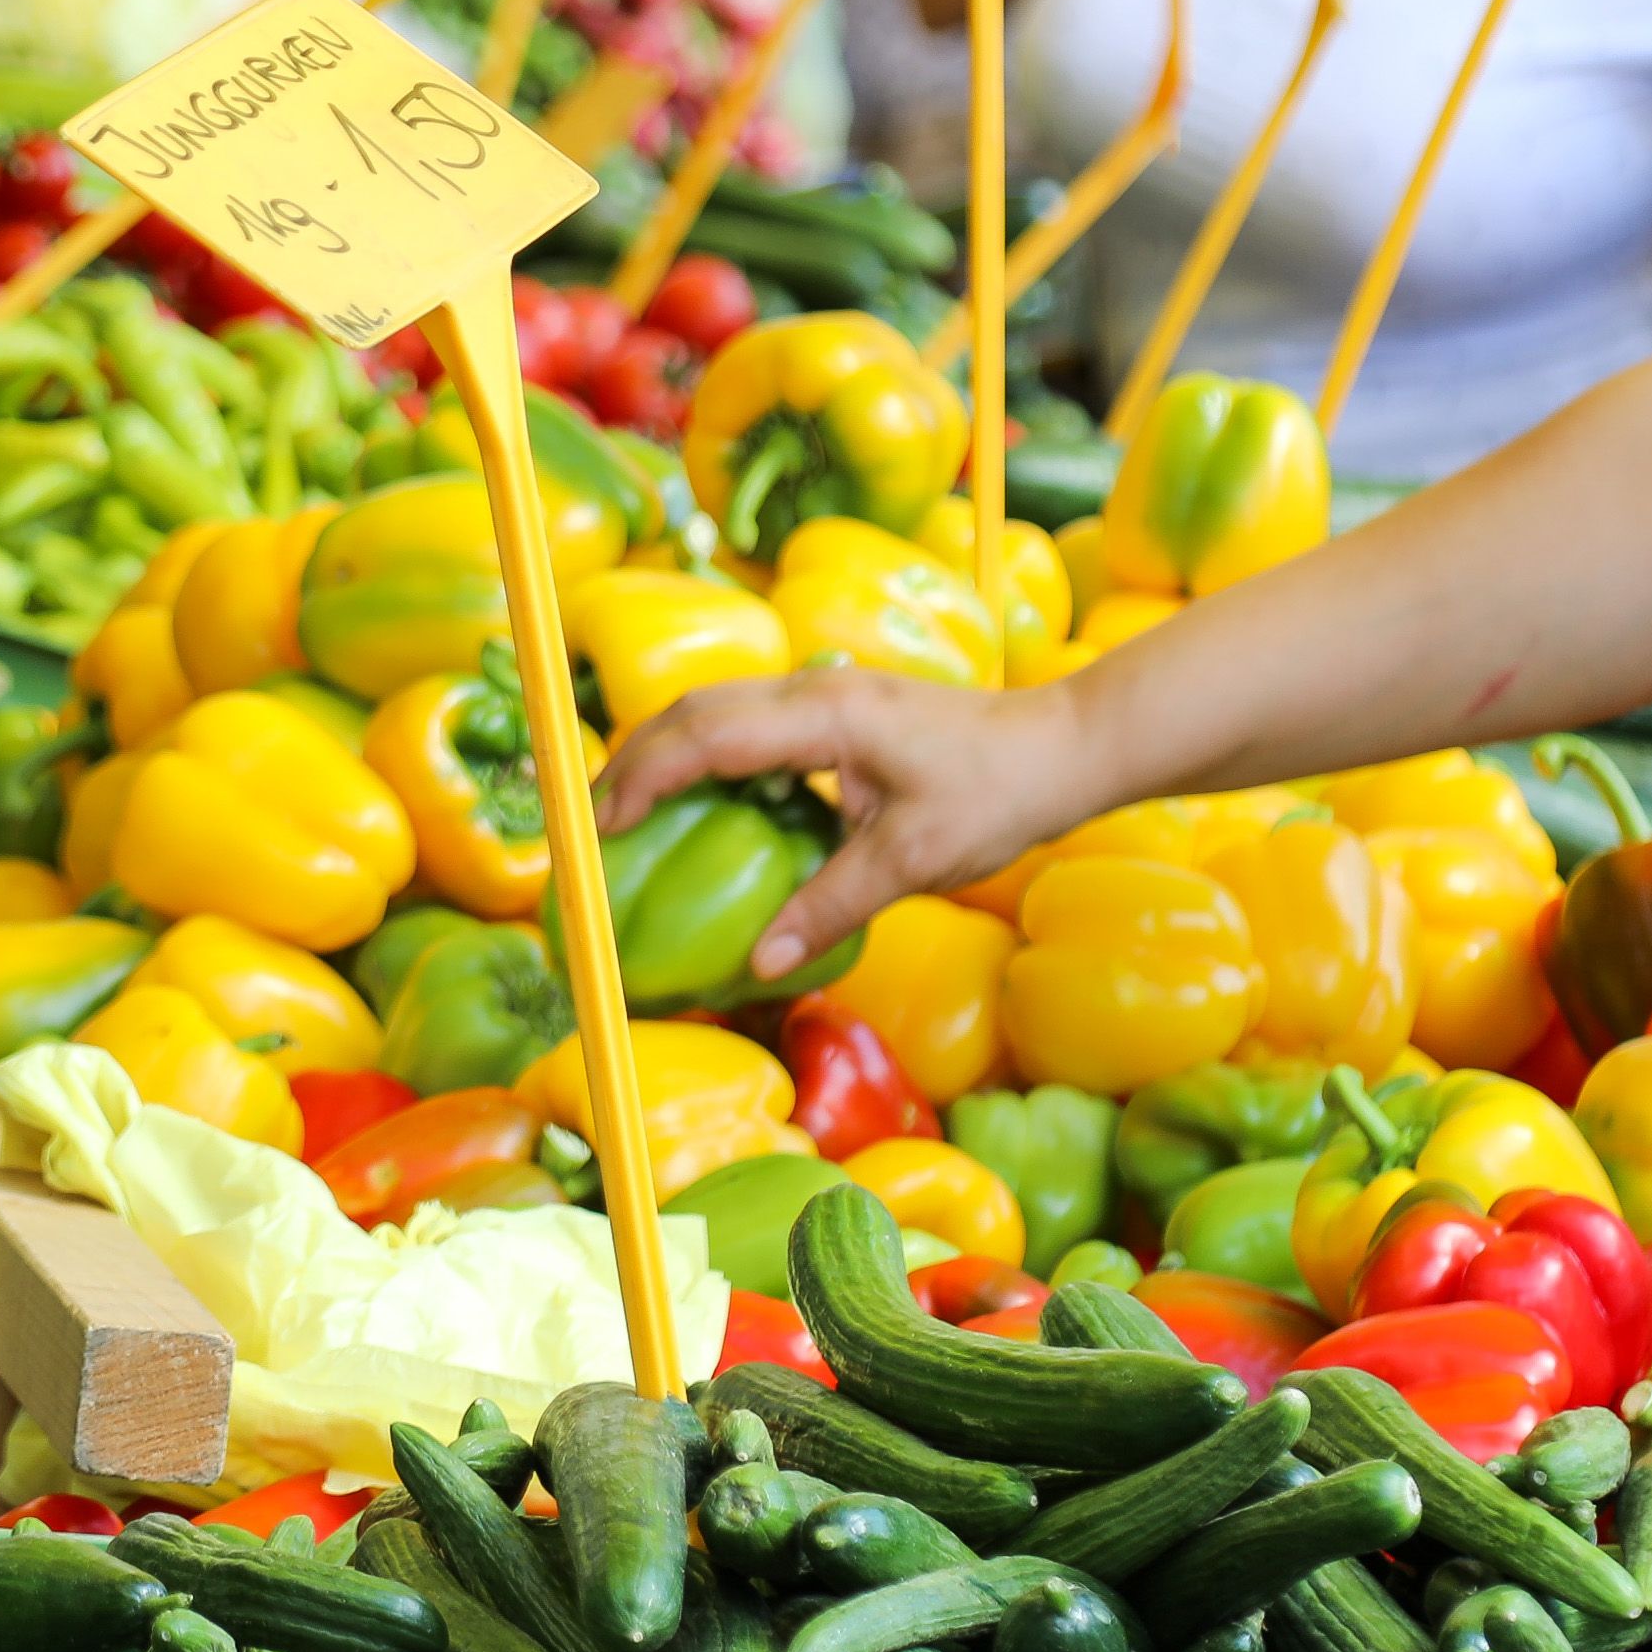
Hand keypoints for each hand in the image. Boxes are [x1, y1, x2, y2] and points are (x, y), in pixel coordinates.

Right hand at [595, 667, 1087, 978]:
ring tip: (624, 814)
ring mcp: (828, 695)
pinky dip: (709, 759)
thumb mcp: (914, 858)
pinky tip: (702, 809)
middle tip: (588, 824)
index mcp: (827, 714)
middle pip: (696, 710)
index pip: (707, 733)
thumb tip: (758, 961)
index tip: (600, 825)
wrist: (1063, 747)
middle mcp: (817, 691)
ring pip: (720, 710)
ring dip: (666, 754)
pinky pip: (753, 726)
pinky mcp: (840, 713)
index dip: (642, 776)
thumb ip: (831, 904)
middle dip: (632, 759)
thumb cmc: (999, 792)